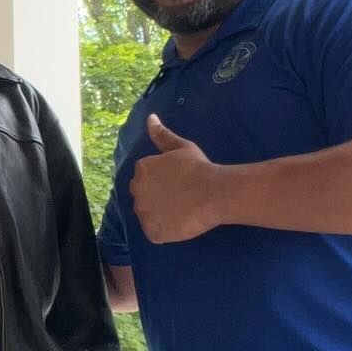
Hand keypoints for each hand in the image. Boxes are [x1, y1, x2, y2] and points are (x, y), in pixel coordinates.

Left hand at [129, 114, 228, 242]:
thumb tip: (150, 118)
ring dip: (159, 214)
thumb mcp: (180, 147)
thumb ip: (161, 134)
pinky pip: (154, 232)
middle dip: (156, 197)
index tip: (177, 183)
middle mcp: (137, 190)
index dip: (161, 182)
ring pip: (147, 215)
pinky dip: (164, 230)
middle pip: (143, 196)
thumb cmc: (199, 168)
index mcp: (142, 169)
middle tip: (179, 197)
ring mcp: (144, 213)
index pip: (144, 178)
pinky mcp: (152, 231)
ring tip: (180, 210)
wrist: (214, 193)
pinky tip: (179, 222)